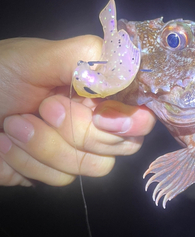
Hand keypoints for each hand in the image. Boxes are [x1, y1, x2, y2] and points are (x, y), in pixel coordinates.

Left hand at [0, 36, 155, 185]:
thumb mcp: (36, 57)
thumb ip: (85, 57)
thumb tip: (131, 66)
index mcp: (97, 91)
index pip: (139, 113)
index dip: (129, 120)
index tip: (103, 117)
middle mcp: (94, 122)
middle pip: (123, 146)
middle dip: (78, 129)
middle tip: (44, 107)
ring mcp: (74, 151)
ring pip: (94, 167)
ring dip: (46, 145)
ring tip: (14, 124)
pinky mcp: (51, 173)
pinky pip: (60, 180)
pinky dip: (27, 161)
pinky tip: (6, 144)